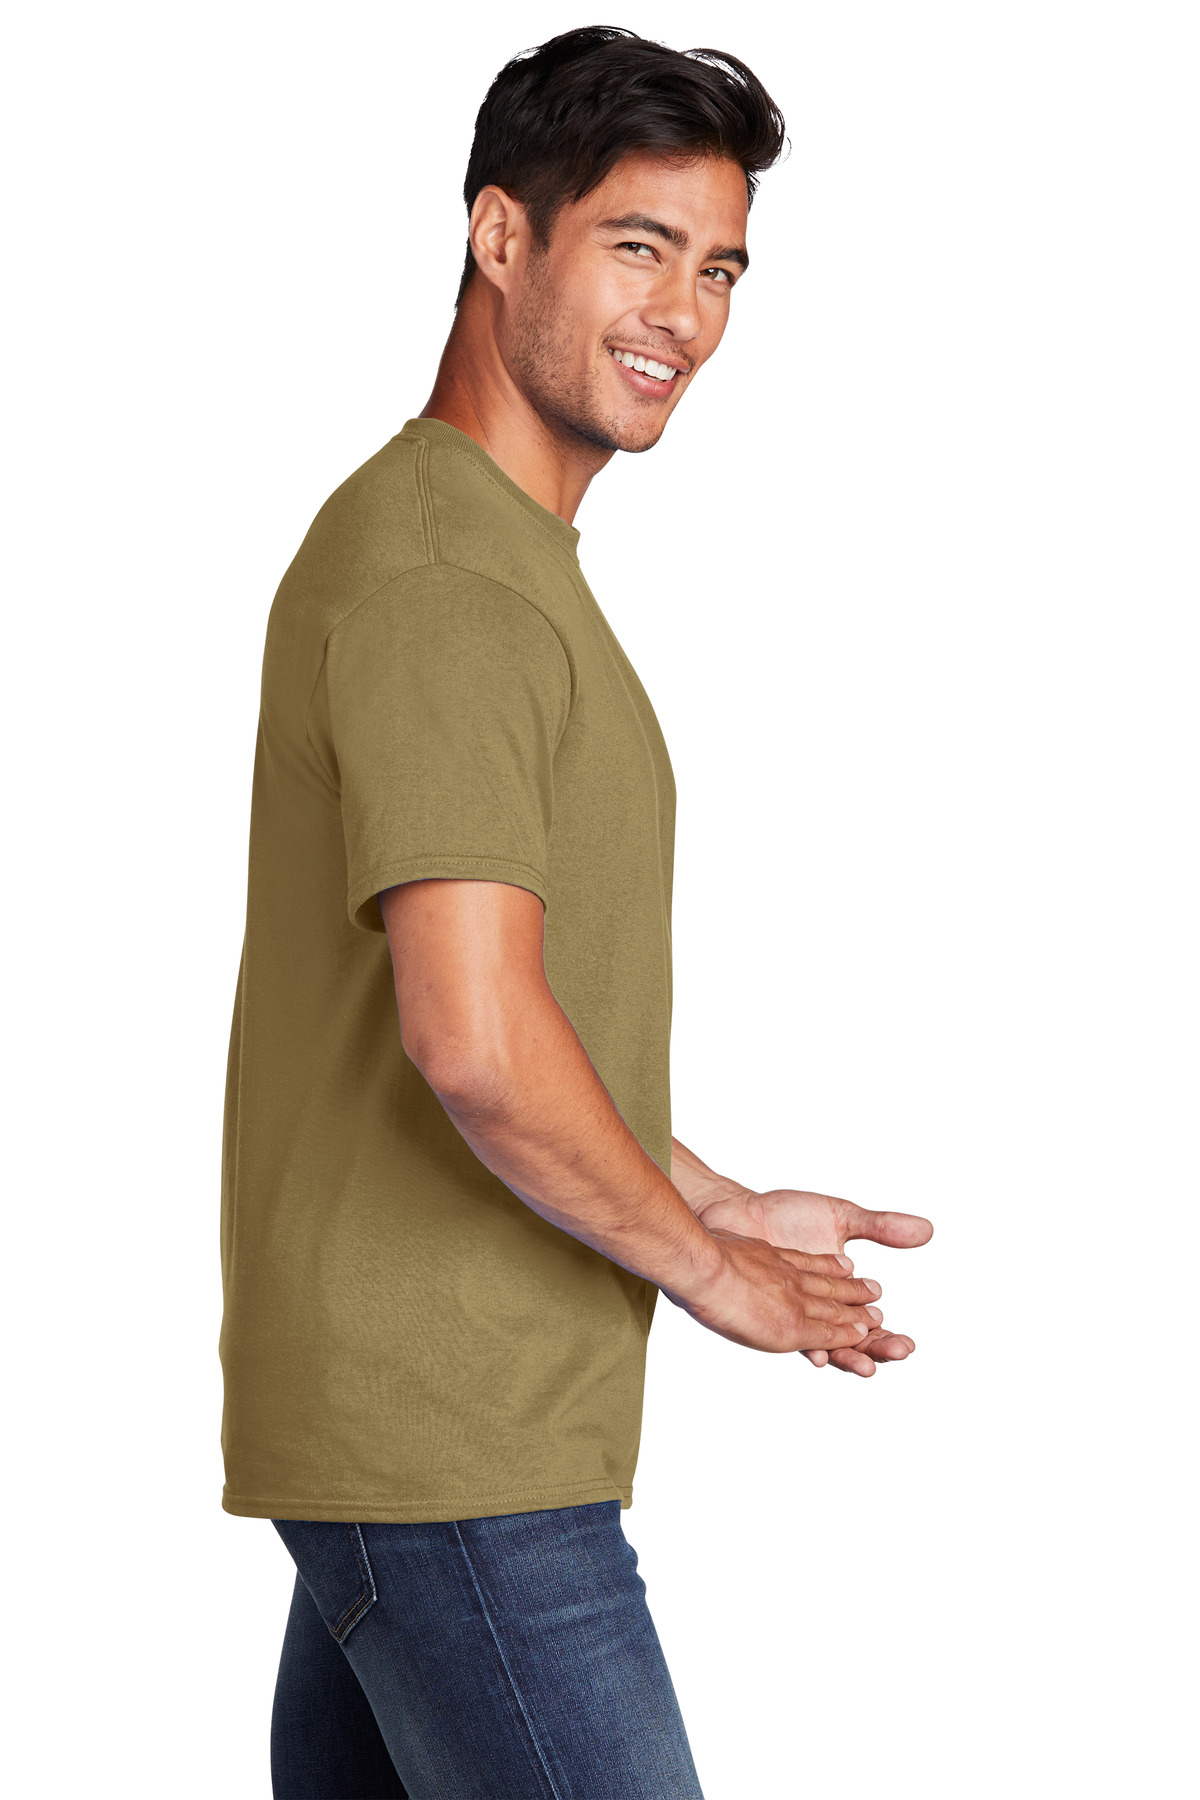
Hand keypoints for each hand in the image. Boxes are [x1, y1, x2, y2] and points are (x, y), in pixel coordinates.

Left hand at [695, 1186, 932, 1377]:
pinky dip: (806, 1341)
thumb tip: (927, 1230)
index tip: (907, 1345)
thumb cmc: (785, 1214)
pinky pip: (789, 1328)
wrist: (739, 1211)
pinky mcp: (770, 1304)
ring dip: (846, 1352)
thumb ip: (880, 1225)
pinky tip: (819, 1352)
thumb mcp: (840, 1215)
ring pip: (825, 1340)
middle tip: (896, 1353)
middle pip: (852, 1340)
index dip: (887, 1336)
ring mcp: (792, 1307)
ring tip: (866, 1363)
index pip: (868, 1325)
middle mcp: (815, 1306)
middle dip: (874, 1348)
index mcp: (836, 1291)